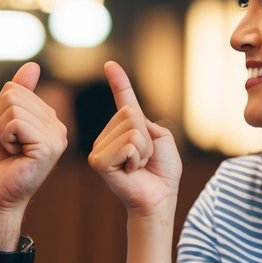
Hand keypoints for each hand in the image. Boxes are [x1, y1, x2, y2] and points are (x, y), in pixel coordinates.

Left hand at [0, 62, 67, 219]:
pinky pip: (17, 123)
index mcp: (48, 119)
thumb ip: (15, 92)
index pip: (16, 89)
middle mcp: (57, 126)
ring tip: (11, 150)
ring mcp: (56, 137)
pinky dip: (7, 138)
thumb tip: (33, 65)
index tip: (6, 136)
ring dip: (3, 130)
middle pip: (15, 96)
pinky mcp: (49, 147)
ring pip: (14, 109)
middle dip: (0, 120)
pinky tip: (14, 154)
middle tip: (7, 145)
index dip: (0, 111)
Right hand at [88, 61, 181, 217]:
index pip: (122, 100)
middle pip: (131, 115)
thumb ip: (146, 122)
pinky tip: (130, 171)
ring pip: (131, 130)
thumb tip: (130, 110)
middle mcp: (108, 136)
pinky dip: (136, 157)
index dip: (118, 82)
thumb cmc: (162, 173)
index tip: (111, 65)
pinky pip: (127, 144)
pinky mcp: (98, 161)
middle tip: (144, 159)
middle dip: (146, 138)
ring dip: (143, 150)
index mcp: (124, 130)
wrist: (159, 198)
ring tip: (138, 165)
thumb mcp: (162, 139)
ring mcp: (100, 149)